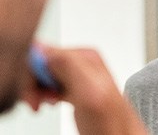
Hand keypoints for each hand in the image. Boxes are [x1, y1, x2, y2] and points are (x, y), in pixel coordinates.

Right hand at [23, 45, 146, 134]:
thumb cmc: (112, 122)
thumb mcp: (89, 89)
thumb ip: (68, 65)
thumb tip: (43, 48)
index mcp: (86, 56)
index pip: (45, 51)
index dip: (32, 71)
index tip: (32, 91)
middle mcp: (82, 63)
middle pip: (43, 63)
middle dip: (33, 82)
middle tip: (36, 102)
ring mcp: (79, 76)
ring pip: (44, 74)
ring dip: (37, 90)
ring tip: (42, 104)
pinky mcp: (75, 89)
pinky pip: (50, 84)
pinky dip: (43, 94)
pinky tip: (50, 102)